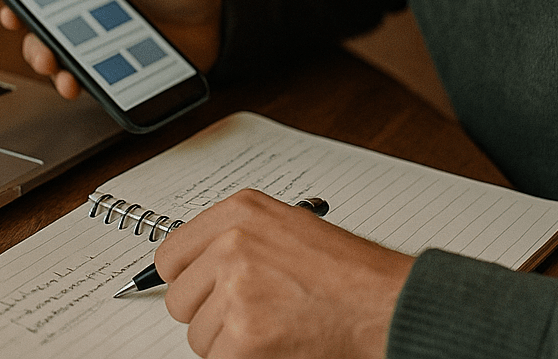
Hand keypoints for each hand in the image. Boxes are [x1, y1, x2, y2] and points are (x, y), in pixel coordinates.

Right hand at [0, 0, 222, 99]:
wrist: (220, 18)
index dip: (19, 1)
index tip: (12, 10)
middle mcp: (87, 19)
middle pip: (44, 34)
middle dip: (34, 45)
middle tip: (43, 52)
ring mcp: (102, 49)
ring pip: (63, 64)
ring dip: (54, 72)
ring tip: (62, 77)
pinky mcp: (120, 75)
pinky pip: (95, 85)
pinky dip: (87, 89)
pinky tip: (88, 88)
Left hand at [154, 189, 414, 358]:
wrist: (385, 304)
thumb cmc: (349, 271)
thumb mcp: (287, 227)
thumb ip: (238, 238)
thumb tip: (199, 265)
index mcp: (239, 213)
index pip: (172, 254)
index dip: (189, 279)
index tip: (201, 290)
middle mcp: (232, 245)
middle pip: (180, 298)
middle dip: (209, 314)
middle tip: (248, 315)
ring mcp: (236, 290)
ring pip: (198, 335)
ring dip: (228, 341)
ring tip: (272, 327)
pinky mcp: (244, 335)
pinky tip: (275, 345)